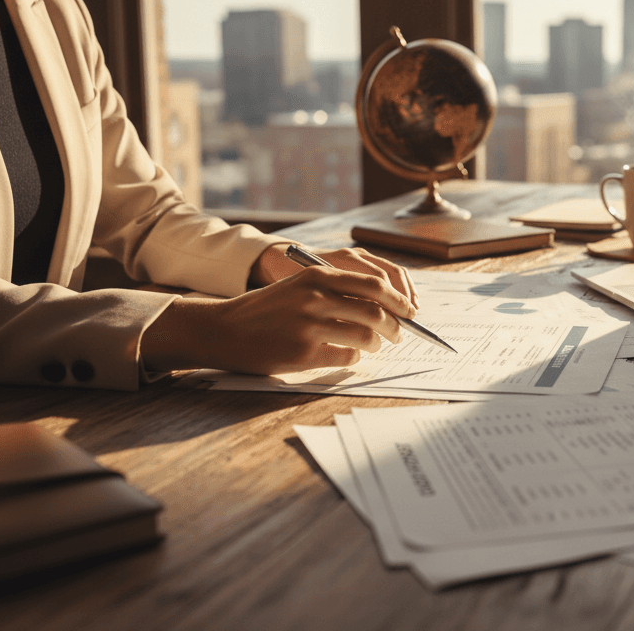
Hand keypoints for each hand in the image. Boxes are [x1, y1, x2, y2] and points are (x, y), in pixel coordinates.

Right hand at [143, 250, 418, 374]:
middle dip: (395, 326)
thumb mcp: (299, 285)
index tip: (410, 310)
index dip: (399, 299)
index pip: (375, 284)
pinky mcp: (303, 353)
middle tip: (399, 334)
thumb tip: (384, 305)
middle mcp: (315, 297)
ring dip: (376, 344)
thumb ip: (335, 290)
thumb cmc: (266, 309)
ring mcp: (309, 326)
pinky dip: (355, 358)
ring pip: (366, 336)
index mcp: (317, 275)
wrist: (223, 329)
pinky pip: (347, 358)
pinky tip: (350, 356)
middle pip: (376, 312)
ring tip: (374, 345)